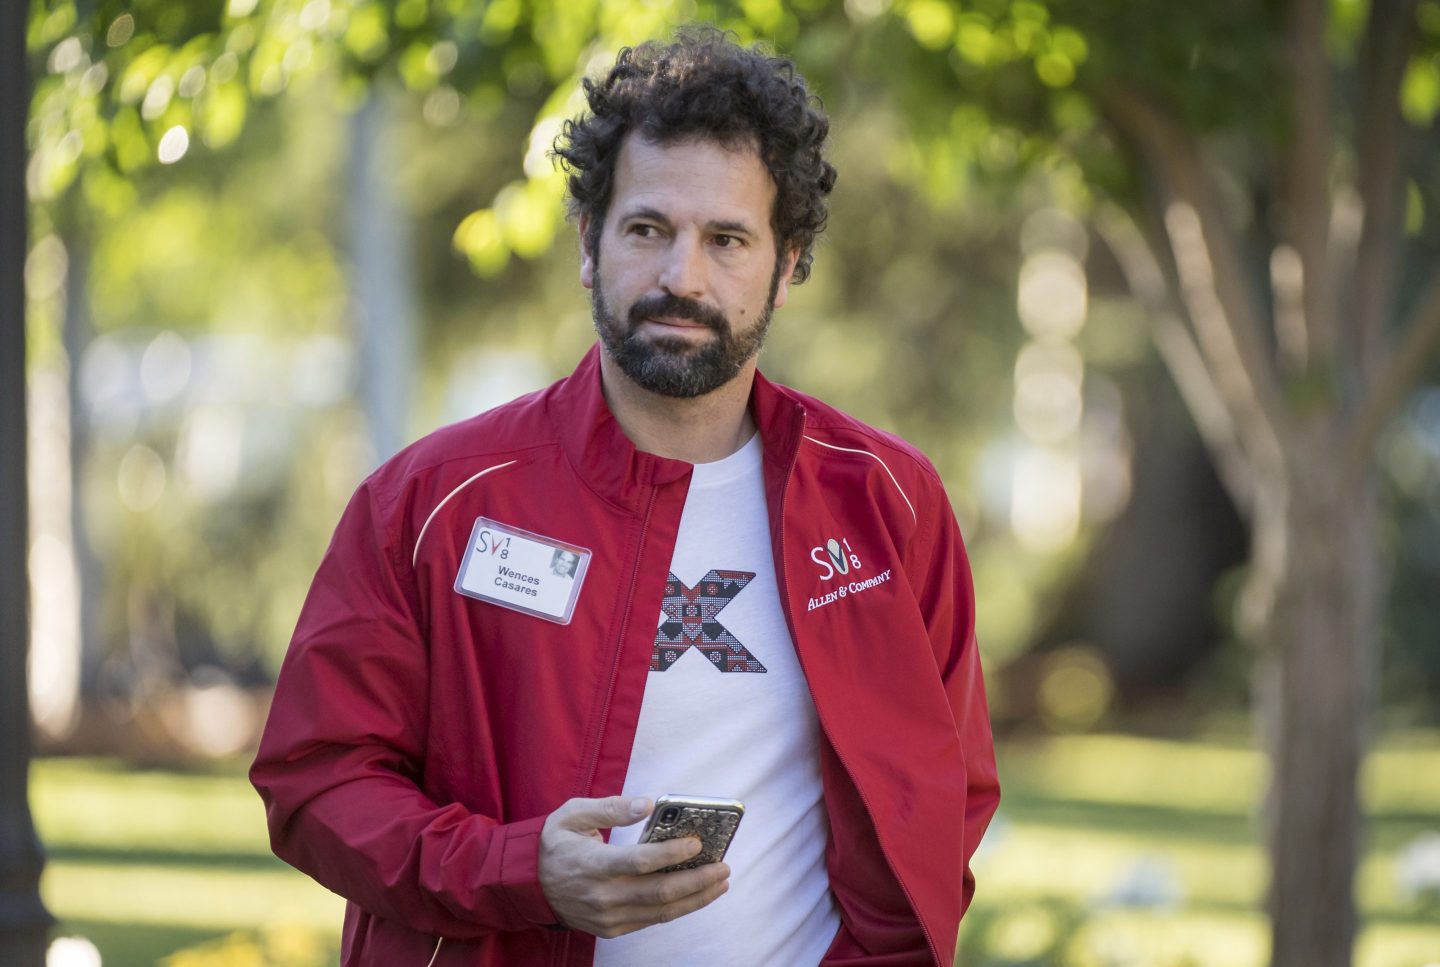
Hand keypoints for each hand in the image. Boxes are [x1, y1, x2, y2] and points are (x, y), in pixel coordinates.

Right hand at [538, 796, 730, 937]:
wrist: (527, 886)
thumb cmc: (553, 844)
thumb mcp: (572, 814)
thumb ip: (611, 807)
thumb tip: (648, 803)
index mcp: (592, 864)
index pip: (640, 862)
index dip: (672, 854)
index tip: (697, 843)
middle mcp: (602, 895)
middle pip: (659, 892)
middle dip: (698, 880)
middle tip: (724, 867)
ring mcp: (608, 916)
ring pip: (661, 911)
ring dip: (696, 898)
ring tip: (720, 882)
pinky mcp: (612, 928)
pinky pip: (652, 920)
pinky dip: (678, 908)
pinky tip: (695, 894)